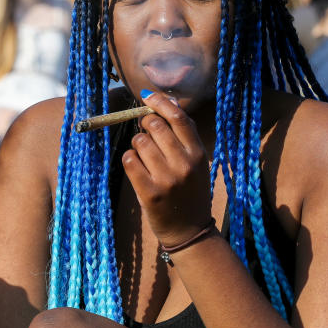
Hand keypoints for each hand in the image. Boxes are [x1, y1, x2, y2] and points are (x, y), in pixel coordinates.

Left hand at [120, 90, 212, 245]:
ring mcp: (167, 178)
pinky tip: (137, 170)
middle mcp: (184, 164)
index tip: (148, 96)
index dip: (160, 103)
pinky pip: (129, 160)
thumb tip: (165, 103)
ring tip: (145, 160)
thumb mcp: (196, 164)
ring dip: (137, 146)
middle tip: (146, 137)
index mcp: (198, 154)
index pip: (179, 118)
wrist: (190, 231)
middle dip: (145, 127)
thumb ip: (183, 137)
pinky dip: (129, 160)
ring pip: (139, 142)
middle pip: (154, 126)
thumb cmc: (189, 192)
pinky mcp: (149, 192)